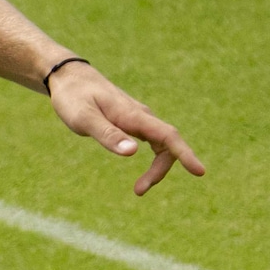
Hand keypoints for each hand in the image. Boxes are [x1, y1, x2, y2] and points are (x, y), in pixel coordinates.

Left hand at [48, 61, 204, 194]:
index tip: (199, 171)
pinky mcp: (132, 121)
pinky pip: (152, 141)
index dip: (185, 154)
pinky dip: (153, 158)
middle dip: (160, 169)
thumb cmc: (74, 98)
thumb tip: (132, 153)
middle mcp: (141, 116)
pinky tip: (145, 171)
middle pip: (167, 144)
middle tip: (139, 191)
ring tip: (139, 189)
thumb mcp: (84, 119)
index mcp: (133, 115)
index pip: (167, 135)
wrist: (70, 77)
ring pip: (160, 144)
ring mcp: (138, 118)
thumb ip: (108, 135)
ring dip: (156, 167)